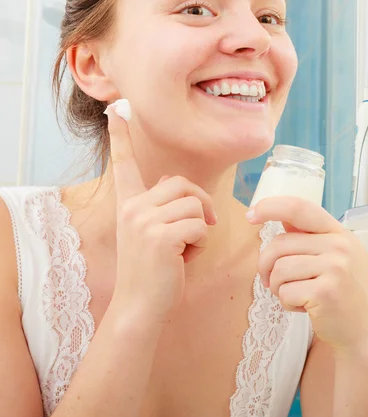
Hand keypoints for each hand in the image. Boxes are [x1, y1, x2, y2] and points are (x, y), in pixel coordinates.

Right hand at [105, 105, 216, 323]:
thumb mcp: (151, 234)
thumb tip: (176, 183)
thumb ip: (161, 206)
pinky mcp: (160, 236)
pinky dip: (201, 244)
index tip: (116, 109)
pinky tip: (184, 260)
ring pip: (194, 205)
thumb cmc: (153, 272)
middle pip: (183, 184)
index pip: (124, 163)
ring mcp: (143, 220)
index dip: (121, 136)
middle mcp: (132, 207)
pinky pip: (199, 225)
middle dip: (201, 205)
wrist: (140, 307)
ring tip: (185, 250)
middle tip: (202, 227)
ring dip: (200, 229)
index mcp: (128, 204)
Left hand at [247, 197, 367, 353]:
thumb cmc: (343, 294)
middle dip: (265, 265)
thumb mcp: (335, 257)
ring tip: (295, 296)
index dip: (271, 206)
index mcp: (339, 233)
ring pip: (279, 269)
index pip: (299, 208)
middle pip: (279, 244)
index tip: (251, 214)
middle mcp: (340, 246)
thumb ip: (310, 238)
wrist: (362, 332)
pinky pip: (285, 292)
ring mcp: (335, 268)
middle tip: (270, 281)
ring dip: (278, 287)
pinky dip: (287, 303)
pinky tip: (305, 308)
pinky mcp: (326, 292)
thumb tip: (280, 217)